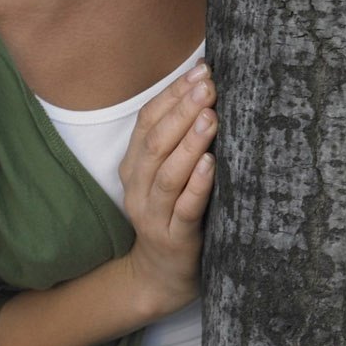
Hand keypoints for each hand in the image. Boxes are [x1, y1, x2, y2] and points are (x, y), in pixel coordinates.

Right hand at [117, 59, 216, 317]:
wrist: (160, 274)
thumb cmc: (174, 211)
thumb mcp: (169, 171)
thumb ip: (180, 136)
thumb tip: (207, 87)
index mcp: (135, 164)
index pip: (148, 121)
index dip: (172, 94)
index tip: (200, 71)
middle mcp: (138, 186)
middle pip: (156, 142)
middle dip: (183, 110)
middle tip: (209, 86)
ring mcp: (154, 214)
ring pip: (168, 174)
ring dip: (189, 143)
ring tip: (211, 117)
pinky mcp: (175, 237)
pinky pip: (184, 208)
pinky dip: (197, 185)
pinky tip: (211, 165)